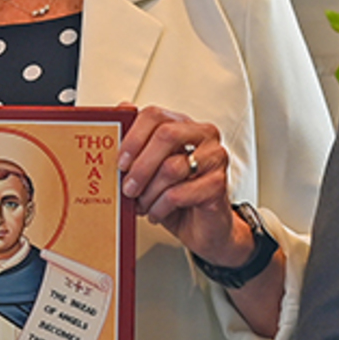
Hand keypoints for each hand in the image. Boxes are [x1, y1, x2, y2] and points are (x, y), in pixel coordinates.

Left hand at [117, 105, 254, 265]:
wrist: (202, 227)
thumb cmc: (176, 196)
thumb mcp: (150, 170)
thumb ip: (137, 144)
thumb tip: (120, 112)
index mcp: (184, 125)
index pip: (155, 115)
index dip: (133, 137)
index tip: (120, 161)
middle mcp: (203, 136)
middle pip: (166, 135)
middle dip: (140, 166)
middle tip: (127, 187)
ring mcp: (215, 158)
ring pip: (171, 168)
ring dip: (148, 193)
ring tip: (142, 205)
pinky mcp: (218, 184)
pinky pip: (178, 194)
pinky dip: (159, 208)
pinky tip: (156, 213)